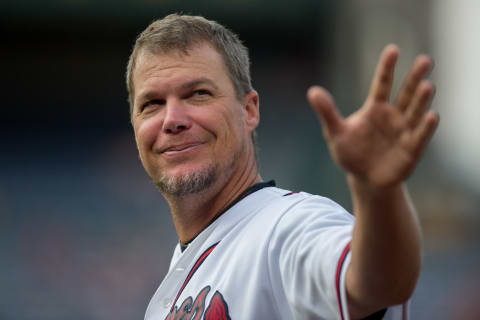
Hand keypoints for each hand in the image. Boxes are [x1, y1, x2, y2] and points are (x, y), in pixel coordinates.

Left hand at [307, 44, 438, 188]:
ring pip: (415, 111)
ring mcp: (404, 131)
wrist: (364, 179)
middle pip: (406, 93)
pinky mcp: (412, 149)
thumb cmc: (350, 153)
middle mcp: (393, 115)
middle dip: (415, 77)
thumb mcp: (336, 132)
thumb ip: (327, 112)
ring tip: (427, 85)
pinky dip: (425, 127)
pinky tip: (431, 115)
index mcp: (375, 108)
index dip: (387, 67)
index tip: (393, 49)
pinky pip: (420, 136)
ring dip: (421, 100)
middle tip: (426, 60)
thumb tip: (312, 91)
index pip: (382, 83)